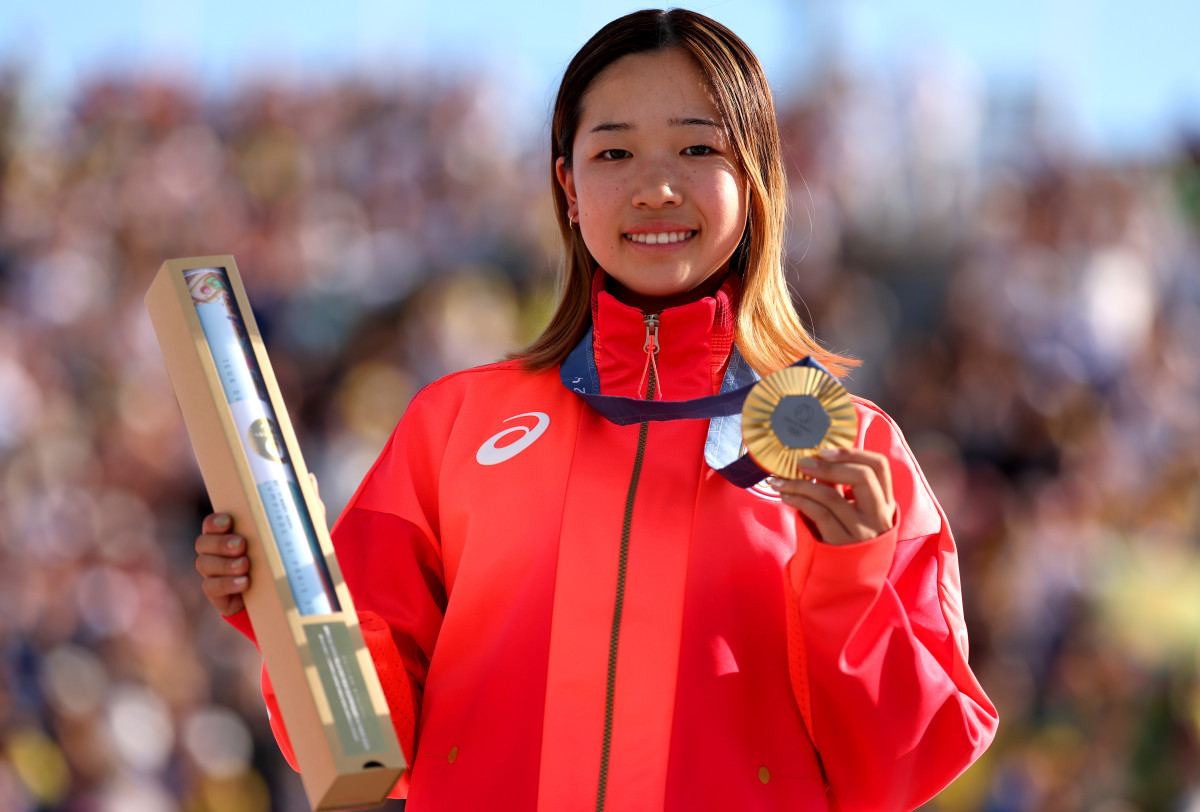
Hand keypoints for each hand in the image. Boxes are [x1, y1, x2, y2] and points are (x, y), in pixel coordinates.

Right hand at [193, 474, 323, 616]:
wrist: (288, 593)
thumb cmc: (288, 554)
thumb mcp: (299, 530)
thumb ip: (303, 506)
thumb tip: (308, 477)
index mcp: (231, 532)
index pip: (212, 523)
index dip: (215, 522)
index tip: (229, 521)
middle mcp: (217, 551)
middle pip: (203, 542)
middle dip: (219, 542)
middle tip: (241, 544)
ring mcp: (216, 573)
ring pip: (204, 564)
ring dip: (224, 564)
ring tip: (245, 565)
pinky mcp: (219, 595)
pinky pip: (211, 588)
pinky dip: (226, 584)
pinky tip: (244, 583)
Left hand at [775, 448, 895, 545]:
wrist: (845, 582)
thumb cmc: (845, 537)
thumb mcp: (853, 511)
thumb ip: (842, 486)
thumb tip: (817, 458)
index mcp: (885, 503)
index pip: (879, 466)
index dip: (853, 453)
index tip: (825, 451)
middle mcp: (878, 517)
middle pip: (862, 477)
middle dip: (828, 466)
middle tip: (801, 463)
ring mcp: (862, 532)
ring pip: (832, 496)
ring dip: (801, 484)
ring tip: (781, 480)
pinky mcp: (841, 544)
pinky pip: (818, 514)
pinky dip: (799, 500)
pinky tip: (785, 496)